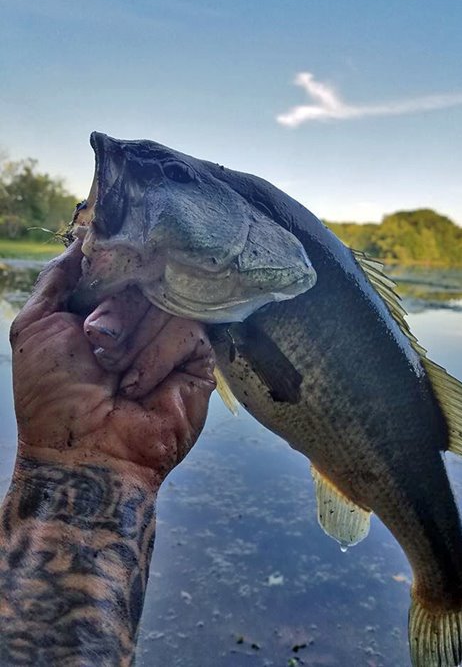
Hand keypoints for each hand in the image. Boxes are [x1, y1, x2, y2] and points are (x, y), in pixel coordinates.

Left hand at [9, 241, 215, 489]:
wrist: (83, 453)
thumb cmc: (52, 394)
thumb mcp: (35, 325)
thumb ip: (57, 276)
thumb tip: (85, 236)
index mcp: (106, 302)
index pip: (124, 256)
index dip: (116, 260)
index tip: (105, 272)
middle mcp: (142, 313)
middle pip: (147, 273)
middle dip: (114, 311)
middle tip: (95, 345)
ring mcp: (171, 334)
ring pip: (167, 300)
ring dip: (130, 341)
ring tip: (112, 375)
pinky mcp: (198, 357)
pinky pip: (187, 329)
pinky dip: (154, 359)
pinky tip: (136, 388)